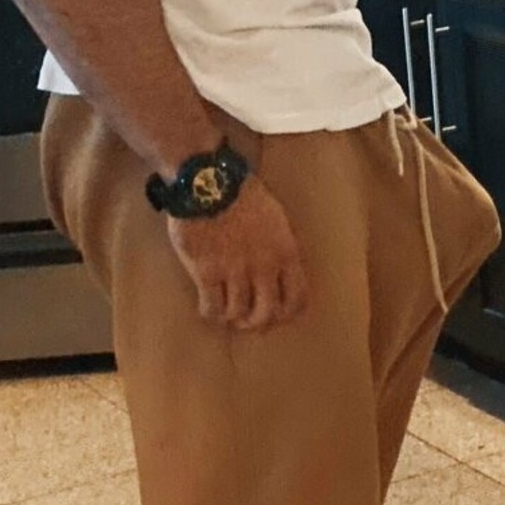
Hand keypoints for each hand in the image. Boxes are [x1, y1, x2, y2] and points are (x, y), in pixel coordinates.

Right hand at [166, 176, 308, 331]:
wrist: (207, 182)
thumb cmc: (241, 194)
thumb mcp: (275, 217)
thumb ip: (280, 246)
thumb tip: (279, 271)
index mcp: (285, 253)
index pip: (297, 298)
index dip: (288, 313)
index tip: (278, 315)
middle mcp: (263, 267)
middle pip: (266, 313)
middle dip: (257, 322)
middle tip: (248, 322)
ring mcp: (234, 272)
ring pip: (238, 313)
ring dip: (233, 318)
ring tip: (226, 314)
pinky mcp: (207, 274)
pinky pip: (212, 308)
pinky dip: (211, 313)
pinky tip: (208, 309)